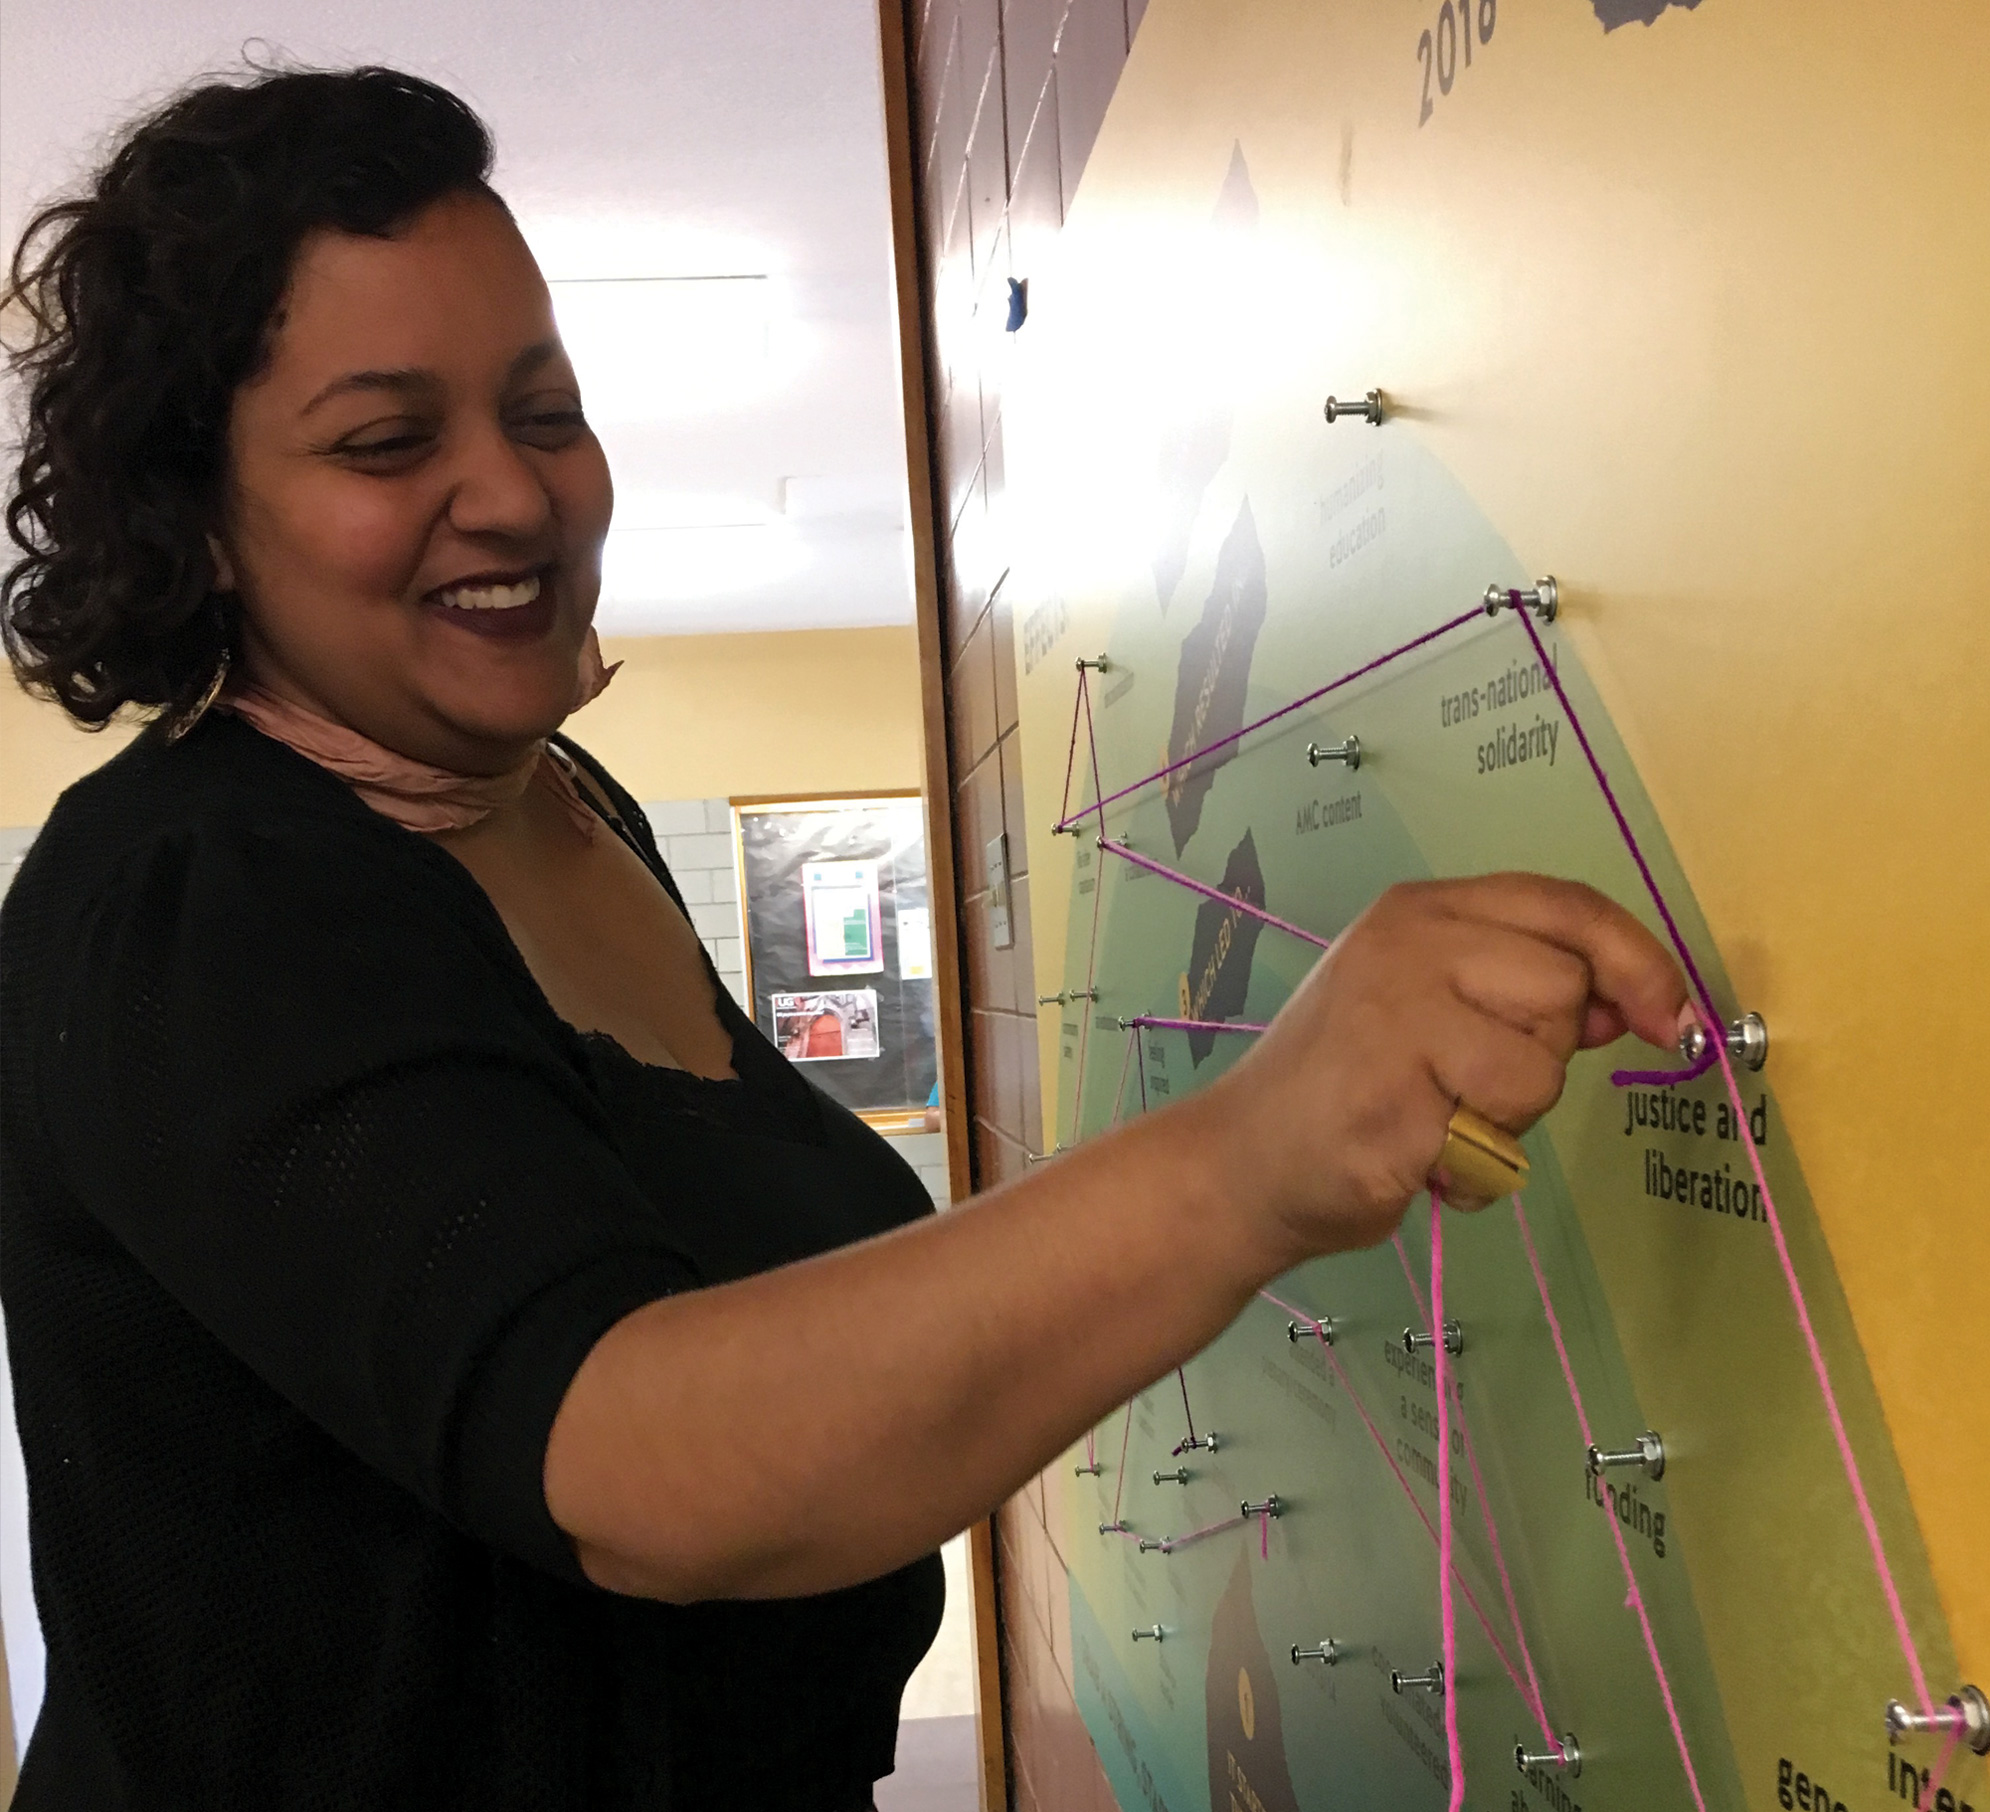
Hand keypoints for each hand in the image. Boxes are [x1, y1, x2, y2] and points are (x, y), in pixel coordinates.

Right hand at [1197, 875, 1690, 1264]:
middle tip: (1467, 1081)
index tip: (1668, 1019)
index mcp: (1419, 911)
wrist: (1243, 1161)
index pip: (1564, 905)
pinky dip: (1475, 1166)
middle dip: (1543, 1052)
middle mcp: (1406, 945)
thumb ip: (1521, 988)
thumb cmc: (1346, 1083)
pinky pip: (1497, 1135)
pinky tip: (1419, 1157)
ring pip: (1540, 1065)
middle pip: (1564, 986)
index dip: (1636, 959)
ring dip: (1509, 1116)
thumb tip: (1631, 1001)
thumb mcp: (1431, 1005)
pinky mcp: (1392, 1095)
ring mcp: (1394, 1016)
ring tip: (1438, 1118)